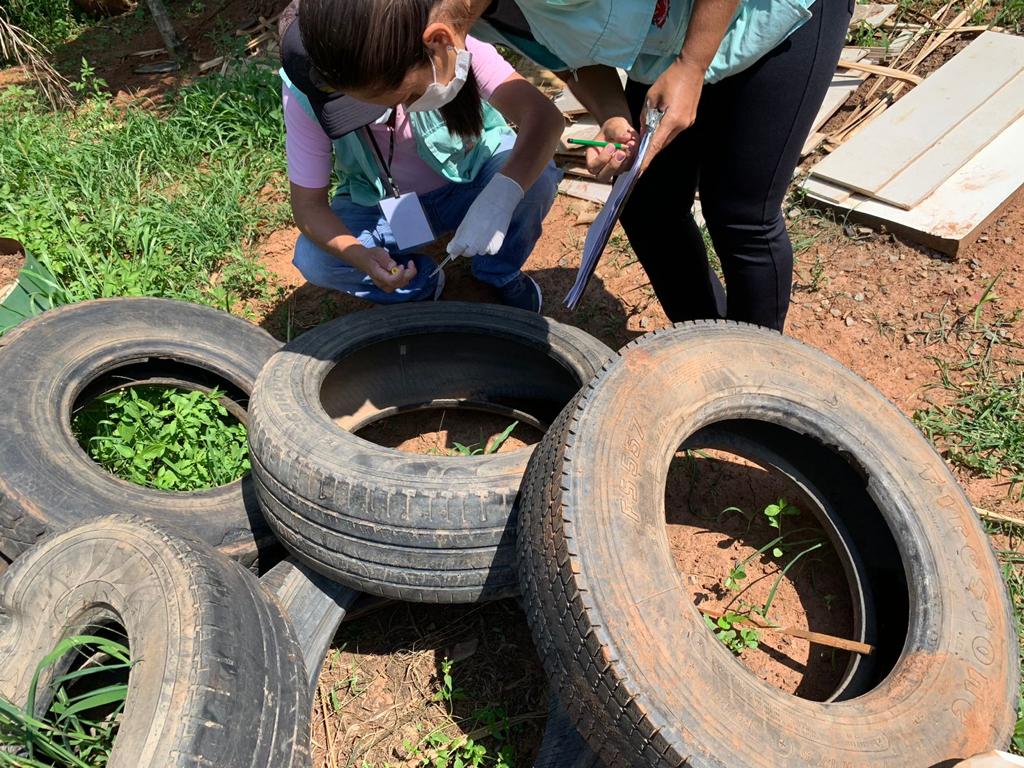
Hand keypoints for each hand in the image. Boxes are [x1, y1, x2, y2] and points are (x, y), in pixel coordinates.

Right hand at [348, 244, 416, 292]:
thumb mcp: (377, 253)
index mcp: (378, 275)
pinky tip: (406, 270)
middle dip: (408, 274)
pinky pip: (400, 284)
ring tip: (409, 265)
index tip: (402, 265)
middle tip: (410, 263)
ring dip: (408, 276)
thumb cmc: (371, 255)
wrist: (364, 259)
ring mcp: (386, 285)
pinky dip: (406, 277)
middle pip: (399, 284)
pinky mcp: (389, 284)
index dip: (400, 274)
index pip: (392, 280)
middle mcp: (382, 283)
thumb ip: (385, 260)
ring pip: (401, 285)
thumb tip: (393, 266)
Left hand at [448, 174, 523, 257]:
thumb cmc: (480, 208)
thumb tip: (450, 250)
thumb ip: (458, 237)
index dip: (456, 248)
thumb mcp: (465, 222)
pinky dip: (489, 246)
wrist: (498, 202)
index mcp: (464, 239)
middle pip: (468, 253)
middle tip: (473, 233)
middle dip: (468, 246)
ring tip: (484, 231)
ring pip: (479, 252)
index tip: (457, 245)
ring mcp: (486, 248)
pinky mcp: (496, 247)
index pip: (456, 250)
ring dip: (479, 245)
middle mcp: (474, 246)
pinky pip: (490, 251)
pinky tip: (491, 234)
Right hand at [585, 117, 639, 181]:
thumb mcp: (613, 125)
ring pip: (619, 171)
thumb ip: (617, 130)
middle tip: (621, 152)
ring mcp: (614, 169)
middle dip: (613, 165)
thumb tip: (625, 136)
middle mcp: (602, 166)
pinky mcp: (625, 168)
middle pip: (603, 176)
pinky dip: (633, 157)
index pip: (592, 166)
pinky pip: (629, 167)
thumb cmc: (613, 129)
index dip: (601, 160)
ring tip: (631, 144)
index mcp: (593, 156)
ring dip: (626, 159)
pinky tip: (634, 145)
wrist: (623, 131)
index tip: (610, 146)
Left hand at [640, 55, 704, 171]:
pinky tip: (656, 130)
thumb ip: (646, 116)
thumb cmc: (670, 79)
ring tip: (644, 142)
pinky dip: (664, 133)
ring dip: (657, 141)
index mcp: (672, 119)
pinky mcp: (690, 119)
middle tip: (636, 156)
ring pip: (668, 138)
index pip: (656, 144)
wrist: (692, 68)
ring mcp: (688, 123)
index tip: (639, 170)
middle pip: (662, 144)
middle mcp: (682, 125)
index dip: (646, 158)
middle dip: (650, 150)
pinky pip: (674, 131)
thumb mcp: (651, 97)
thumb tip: (643, 132)